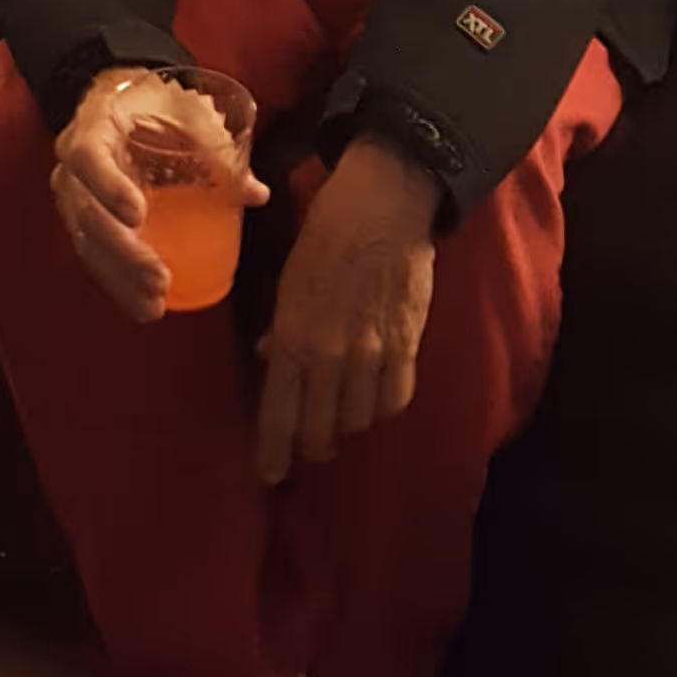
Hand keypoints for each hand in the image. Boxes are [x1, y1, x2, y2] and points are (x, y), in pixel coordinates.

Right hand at [52, 67, 268, 324]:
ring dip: (120, 276)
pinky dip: (118, 283)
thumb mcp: (183, 109)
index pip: (88, 157)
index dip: (109, 186)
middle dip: (123, 251)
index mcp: (92, 128)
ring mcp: (74, 197)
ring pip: (87, 243)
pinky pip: (94, 256)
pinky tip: (144, 305)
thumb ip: (215, 145)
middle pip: (86, 213)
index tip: (139, 214)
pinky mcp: (85, 222)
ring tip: (154, 302)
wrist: (121, 99)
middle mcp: (73, 167)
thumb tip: (256, 193)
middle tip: (160, 277)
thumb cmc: (154, 103)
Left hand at [255, 134, 437, 484]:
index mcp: (294, 334)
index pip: (279, 412)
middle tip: (309, 442)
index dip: (273, 450)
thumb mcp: (290, 278)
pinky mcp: (407, 344)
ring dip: (346, 425)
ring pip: (357, 420)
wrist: (385, 202)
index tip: (269, 473)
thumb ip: (282, 327)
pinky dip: (381, 407)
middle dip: (311, 444)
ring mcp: (372, 352)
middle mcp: (331, 353)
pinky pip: (395, 399)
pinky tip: (374, 400)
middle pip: (320, 429)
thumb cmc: (327, 232)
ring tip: (341, 417)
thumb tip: (270, 359)